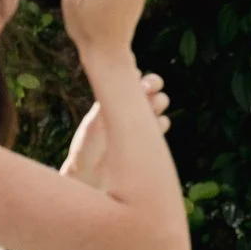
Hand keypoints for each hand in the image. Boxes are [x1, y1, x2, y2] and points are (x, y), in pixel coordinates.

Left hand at [63, 69, 170, 187]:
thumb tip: (116, 92)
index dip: (137, 74)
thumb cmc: (87, 147)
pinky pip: (163, 123)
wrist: (90, 176)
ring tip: (151, 109)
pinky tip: (152, 129)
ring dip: (159, 102)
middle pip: (152, 85)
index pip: (132, 77)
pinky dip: (161, 123)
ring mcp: (141, 121)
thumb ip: (107, 106)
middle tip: (148, 89)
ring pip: (160, 102)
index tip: (135, 78)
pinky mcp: (150, 137)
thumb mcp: (94, 124)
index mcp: (115, 97)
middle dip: (154, 83)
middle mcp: (129, 106)